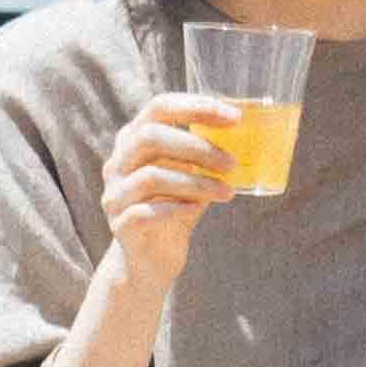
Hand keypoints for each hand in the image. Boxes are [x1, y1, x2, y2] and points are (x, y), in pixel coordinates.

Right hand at [95, 91, 249, 286]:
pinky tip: (199, 209)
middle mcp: (118, 163)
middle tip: (232, 163)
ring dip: (196, 183)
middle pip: (150, 137)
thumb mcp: (189, 175)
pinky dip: (178, 208)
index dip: (197, 106)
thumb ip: (205, 155)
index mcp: (133, 140)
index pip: (159, 107)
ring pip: (151, 177)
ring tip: (227, 192)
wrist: (148, 259)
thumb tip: (250, 134)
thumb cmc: (174, 208)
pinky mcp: (120, 224)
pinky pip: (146, 212)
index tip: (234, 117)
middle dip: (197, 148)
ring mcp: (115, 194)